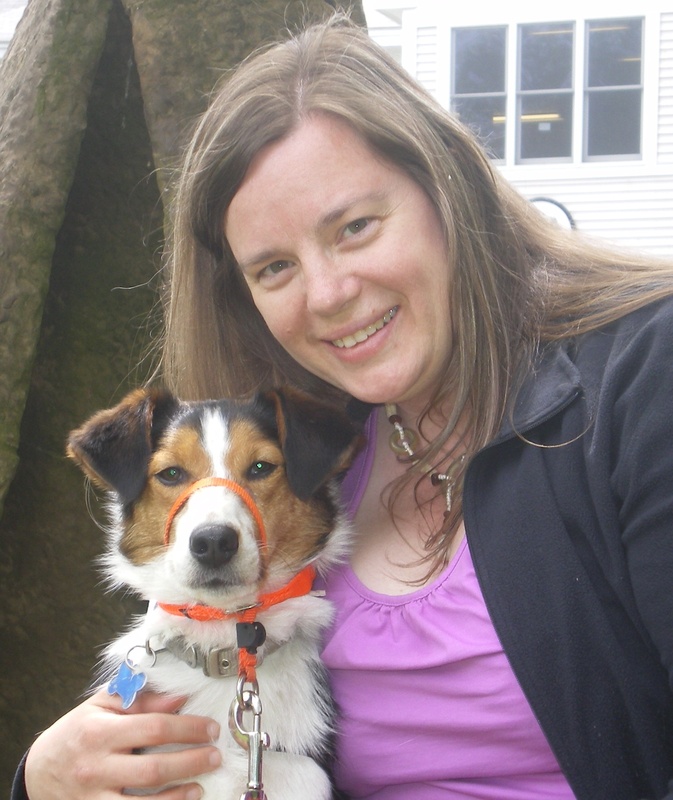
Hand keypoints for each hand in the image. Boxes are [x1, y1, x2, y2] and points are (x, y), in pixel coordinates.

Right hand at [24, 688, 221, 799]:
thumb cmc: (76, 733)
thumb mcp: (100, 706)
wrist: (38, 772)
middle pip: (154, 769)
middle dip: (192, 762)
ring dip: (179, 795)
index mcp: (98, 732)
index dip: (188, 728)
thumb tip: (178, 697)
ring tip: (201, 784)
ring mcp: (94, 798)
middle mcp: (96, 767)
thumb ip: (140, 700)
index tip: (210, 728)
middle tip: (215, 756)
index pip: (153, 727)